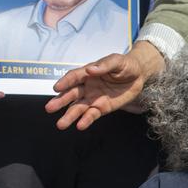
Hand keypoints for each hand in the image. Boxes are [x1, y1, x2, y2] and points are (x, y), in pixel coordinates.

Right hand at [45, 41, 165, 129]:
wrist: (139, 75)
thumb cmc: (125, 65)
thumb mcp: (117, 61)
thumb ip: (105, 65)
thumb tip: (90, 69)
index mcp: (87, 73)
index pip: (73, 77)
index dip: (65, 82)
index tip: (56, 88)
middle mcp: (86, 86)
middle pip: (71, 94)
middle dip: (60, 101)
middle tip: (49, 108)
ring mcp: (93, 98)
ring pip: (78, 107)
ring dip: (70, 116)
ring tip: (61, 125)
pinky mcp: (102, 108)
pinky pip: (92, 115)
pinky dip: (86, 120)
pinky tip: (80, 126)